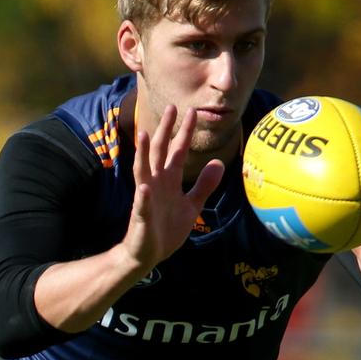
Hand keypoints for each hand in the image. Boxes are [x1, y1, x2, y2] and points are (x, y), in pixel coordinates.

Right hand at [122, 105, 223, 270]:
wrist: (149, 253)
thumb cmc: (167, 228)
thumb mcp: (192, 205)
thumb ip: (204, 185)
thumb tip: (219, 162)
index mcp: (169, 180)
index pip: (177, 151)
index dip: (185, 133)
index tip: (193, 112)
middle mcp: (156, 183)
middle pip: (159, 152)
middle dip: (165, 131)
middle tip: (172, 107)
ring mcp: (146, 198)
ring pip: (143, 171)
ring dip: (143, 154)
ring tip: (145, 135)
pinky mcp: (141, 217)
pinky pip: (141, 205)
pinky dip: (143, 197)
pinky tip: (145, 187)